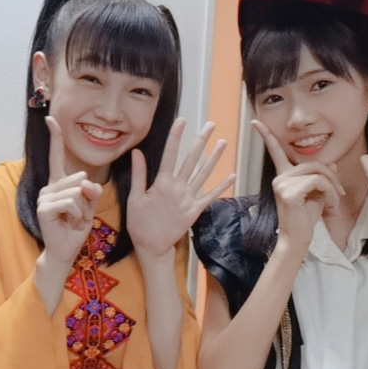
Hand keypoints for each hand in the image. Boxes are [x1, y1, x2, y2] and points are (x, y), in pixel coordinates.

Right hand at [36, 116, 101, 265]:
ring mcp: (44, 196)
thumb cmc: (75, 228)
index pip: (57, 156)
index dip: (55, 138)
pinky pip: (70, 202)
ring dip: (82, 209)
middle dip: (87, 198)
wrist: (65, 250)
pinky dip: (76, 214)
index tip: (51, 119)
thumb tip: (86, 182)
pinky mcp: (44, 208)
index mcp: (59, 183)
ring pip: (76, 191)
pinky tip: (69, 223)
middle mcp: (49, 187)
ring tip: (73, 220)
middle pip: (79, 179)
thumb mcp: (89, 206)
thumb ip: (92, 191)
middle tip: (78, 214)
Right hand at [127, 119, 234, 259]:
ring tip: (223, 143)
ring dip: (214, 158)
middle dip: (201, 141)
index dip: (175, 136)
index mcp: (161, 183)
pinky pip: (211, 196)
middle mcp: (177, 188)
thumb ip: (139, 174)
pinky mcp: (196, 211)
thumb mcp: (134, 198)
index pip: (169, 154)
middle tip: (210, 125)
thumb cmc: (140, 223)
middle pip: (191, 160)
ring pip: (204, 174)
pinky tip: (232, 175)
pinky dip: (222, 186)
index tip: (182, 121)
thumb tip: (137, 152)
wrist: (152, 247)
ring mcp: (188, 199)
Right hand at [252, 119, 343, 251]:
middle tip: (339, 194)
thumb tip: (332, 163)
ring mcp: (283, 184)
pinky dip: (330, 192)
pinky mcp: (290, 192)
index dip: (267, 136)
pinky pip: (318, 182)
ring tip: (335, 202)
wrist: (298, 240)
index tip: (256, 122)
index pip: (275, 152)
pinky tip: (330, 205)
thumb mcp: (317, 194)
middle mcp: (280, 177)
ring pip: (318, 172)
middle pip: (313, 163)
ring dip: (333, 187)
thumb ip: (322, 177)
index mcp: (283, 176)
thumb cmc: (305, 220)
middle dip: (331, 177)